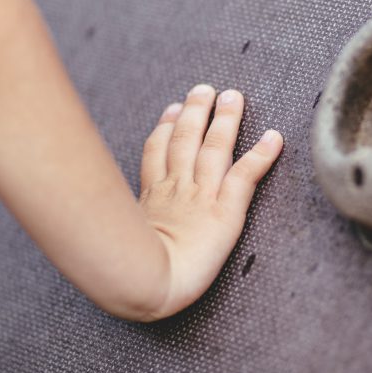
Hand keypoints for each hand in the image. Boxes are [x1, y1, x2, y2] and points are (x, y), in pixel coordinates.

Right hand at [138, 84, 282, 318]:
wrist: (148, 283)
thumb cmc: (132, 275)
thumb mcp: (118, 244)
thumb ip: (118, 229)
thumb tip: (97, 226)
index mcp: (152, 199)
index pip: (157, 154)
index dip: (164, 129)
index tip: (171, 110)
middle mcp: (176, 189)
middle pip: (185, 140)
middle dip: (195, 112)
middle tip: (203, 90)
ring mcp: (201, 196)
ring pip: (214, 147)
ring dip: (225, 120)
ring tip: (233, 97)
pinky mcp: (225, 210)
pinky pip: (246, 175)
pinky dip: (261, 155)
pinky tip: (274, 137)